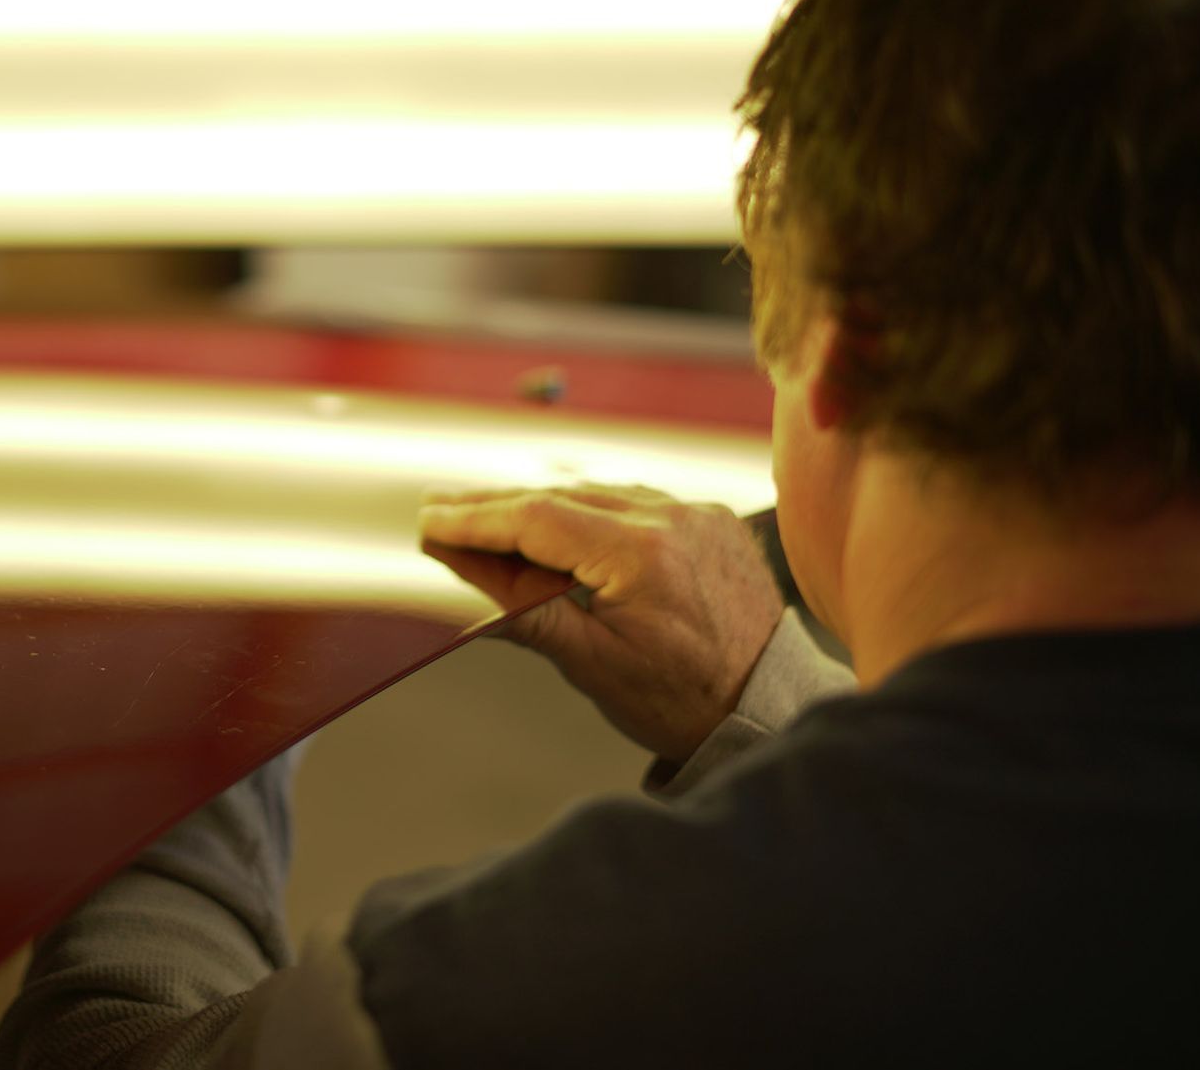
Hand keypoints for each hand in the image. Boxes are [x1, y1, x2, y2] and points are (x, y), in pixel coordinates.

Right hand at [419, 484, 784, 761]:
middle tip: (439, 508)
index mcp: (642, 554)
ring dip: (539, 503)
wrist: (768, 707)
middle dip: (495, 504)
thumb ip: (526, 613)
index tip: (431, 520)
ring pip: (597, 492)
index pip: (537, 519)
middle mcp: (673, 518)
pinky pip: (634, 500)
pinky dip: (588, 507)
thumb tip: (465, 574)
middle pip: (561, 495)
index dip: (476, 518)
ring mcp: (696, 513)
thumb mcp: (594, 666)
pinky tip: (556, 518)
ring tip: (485, 514)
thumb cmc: (686, 700)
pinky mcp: (711, 520)